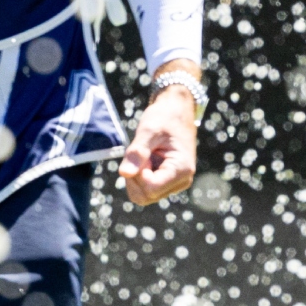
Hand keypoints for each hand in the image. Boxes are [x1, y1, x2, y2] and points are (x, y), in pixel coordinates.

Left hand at [118, 83, 197, 205]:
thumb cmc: (165, 117)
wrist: (177, 110)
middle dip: (135, 177)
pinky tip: (147, 158)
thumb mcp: (148, 130)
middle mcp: (181, 181)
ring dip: (137, 176)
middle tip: (140, 153)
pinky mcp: (168, 181)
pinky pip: (147, 188)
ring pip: (145, 194)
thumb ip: (136, 152)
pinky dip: (140, 175)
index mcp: (181, 170)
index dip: (137, 174)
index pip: (150, 188)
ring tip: (146, 154)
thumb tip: (124, 174)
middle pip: (146, 196)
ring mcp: (175, 183)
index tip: (140, 154)